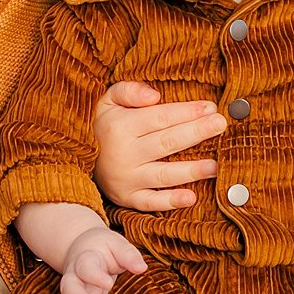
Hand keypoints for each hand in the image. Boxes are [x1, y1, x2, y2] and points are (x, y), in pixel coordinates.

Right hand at [59, 225, 147, 293]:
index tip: (108, 284)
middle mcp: (75, 276)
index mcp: (85, 259)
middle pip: (69, 288)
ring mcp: (75, 292)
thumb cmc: (103, 247)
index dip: (94, 276)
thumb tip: (142, 268)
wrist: (84, 249)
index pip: (85, 267)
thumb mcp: (116, 244)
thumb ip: (128, 255)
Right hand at [93, 80, 225, 211]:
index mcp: (120, 127)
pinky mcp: (127, 198)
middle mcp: (123, 154)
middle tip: (220, 124)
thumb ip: (129, 91)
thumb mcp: (106, 100)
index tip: (210, 107)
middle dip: (196, 132)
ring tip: (215, 165)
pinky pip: (150, 202)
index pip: (160, 117)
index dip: (186, 112)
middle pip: (166, 142)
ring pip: (163, 174)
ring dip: (191, 170)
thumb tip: (154, 95)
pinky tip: (192, 198)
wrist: (73, 158)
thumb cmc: (100, 125)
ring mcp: (126, 179)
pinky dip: (170, 202)